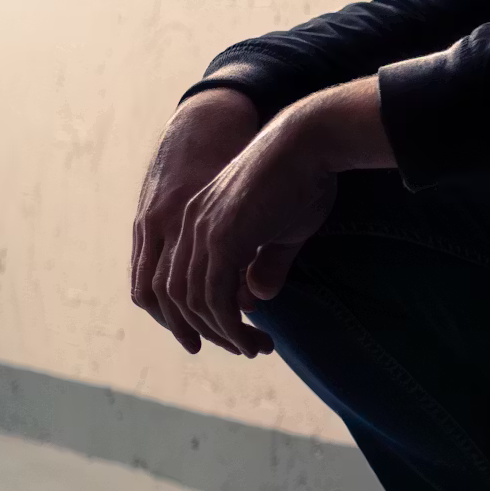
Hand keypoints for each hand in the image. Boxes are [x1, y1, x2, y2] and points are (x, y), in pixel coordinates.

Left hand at [151, 77, 393, 356]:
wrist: (311, 142)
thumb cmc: (304, 178)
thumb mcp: (283, 229)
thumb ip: (265, 262)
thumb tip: (257, 299)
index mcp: (197, 220)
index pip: (179, 280)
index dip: (198, 314)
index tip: (232, 334)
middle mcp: (189, 227)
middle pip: (178, 297)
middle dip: (209, 331)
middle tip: (246, 348)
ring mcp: (203, 232)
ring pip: (195, 303)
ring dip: (223, 334)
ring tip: (255, 348)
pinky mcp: (223, 238)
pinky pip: (214, 297)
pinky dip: (230, 326)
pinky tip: (253, 338)